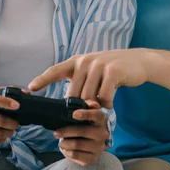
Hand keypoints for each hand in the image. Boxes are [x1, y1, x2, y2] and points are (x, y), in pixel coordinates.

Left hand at [29, 49, 149, 107]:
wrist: (138, 61)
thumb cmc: (112, 70)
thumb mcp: (93, 71)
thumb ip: (80, 83)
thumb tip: (69, 104)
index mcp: (77, 61)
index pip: (56, 70)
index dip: (43, 79)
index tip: (31, 87)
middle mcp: (86, 61)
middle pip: (74, 94)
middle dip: (80, 106)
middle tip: (90, 109)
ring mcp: (99, 65)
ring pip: (89, 97)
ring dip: (96, 105)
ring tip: (103, 102)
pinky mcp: (112, 71)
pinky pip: (104, 97)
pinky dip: (107, 104)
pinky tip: (110, 102)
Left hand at [54, 100, 108, 165]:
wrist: (90, 144)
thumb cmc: (85, 125)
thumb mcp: (85, 114)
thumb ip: (87, 106)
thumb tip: (93, 104)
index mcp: (102, 120)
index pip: (97, 115)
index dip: (86, 114)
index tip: (74, 114)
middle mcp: (103, 133)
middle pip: (84, 131)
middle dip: (67, 131)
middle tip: (56, 132)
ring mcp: (99, 147)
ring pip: (78, 144)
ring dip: (65, 143)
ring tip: (60, 141)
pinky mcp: (93, 158)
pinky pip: (77, 155)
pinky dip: (68, 152)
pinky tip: (66, 149)